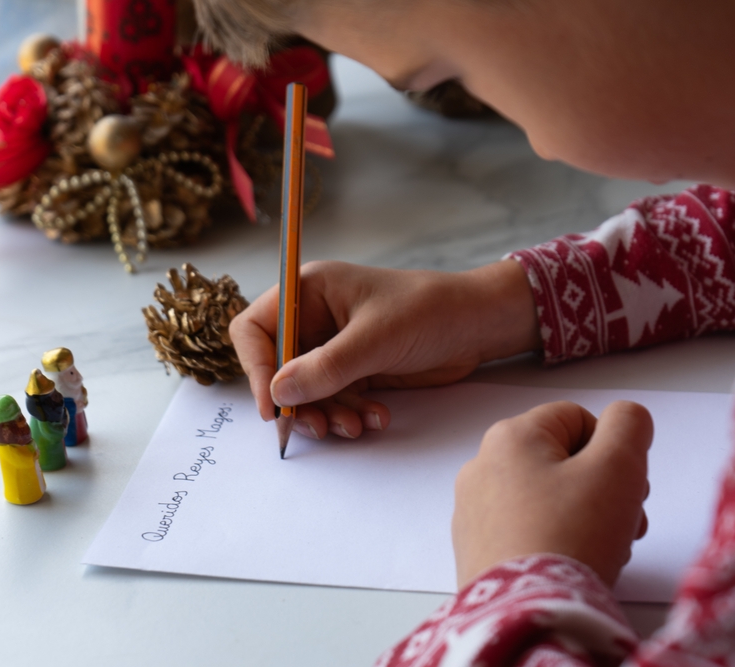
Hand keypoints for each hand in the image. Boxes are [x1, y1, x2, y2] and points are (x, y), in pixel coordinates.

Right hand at [230, 259, 538, 438]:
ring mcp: (335, 345)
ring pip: (307, 390)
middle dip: (298, 400)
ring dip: (327, 413)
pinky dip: (350, 413)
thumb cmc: (430, 311)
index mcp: (310, 291)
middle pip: (279, 367)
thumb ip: (326, 368)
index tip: (272, 406)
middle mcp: (316, 318)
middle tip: (318, 426)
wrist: (478, 325)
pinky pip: (335, 399)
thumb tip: (277, 392)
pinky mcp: (356, 369)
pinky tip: (376, 418)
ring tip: (355, 426)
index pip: (256, 328)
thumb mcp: (376, 339)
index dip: (256, 367)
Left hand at [452, 400, 651, 588]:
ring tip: (601, 549)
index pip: (576, 419)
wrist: (528, 612)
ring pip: (544, 497)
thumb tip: (626, 416)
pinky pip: (524, 530)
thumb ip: (628, 426)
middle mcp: (480, 466)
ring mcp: (472, 509)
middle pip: (559, 460)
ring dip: (582, 516)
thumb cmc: (573, 535)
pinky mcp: (474, 548)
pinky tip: (570, 565)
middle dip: (600, 487)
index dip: (610, 450)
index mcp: (509, 436)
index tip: (625, 486)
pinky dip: (553, 541)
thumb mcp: (617, 467)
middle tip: (624, 521)